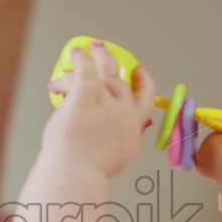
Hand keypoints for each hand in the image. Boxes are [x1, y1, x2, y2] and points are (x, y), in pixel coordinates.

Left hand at [44, 40, 154, 176]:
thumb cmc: (91, 170)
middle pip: (121, 81)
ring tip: (88, 48)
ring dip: (98, 56)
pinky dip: (81, 60)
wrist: (76, 173)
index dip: (144, 82)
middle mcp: (123, 110)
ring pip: (104, 71)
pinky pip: (85, 72)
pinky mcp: (85, 97)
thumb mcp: (120, 154)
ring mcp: (105, 102)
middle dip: (114, 64)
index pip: (146, 99)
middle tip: (106, 52)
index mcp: (134, 125)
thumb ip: (129, 136)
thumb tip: (139, 126)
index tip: (140, 73)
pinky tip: (76, 54)